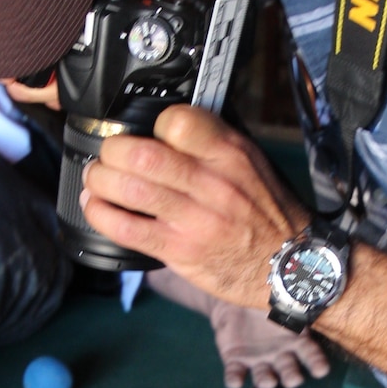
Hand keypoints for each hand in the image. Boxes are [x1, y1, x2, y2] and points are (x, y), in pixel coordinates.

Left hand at [80, 106, 308, 308]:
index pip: (176, 121)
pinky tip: (96, 206)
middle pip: (142, 155)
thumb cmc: (267, 213)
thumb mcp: (252, 163)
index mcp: (230, 155)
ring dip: (100, 180)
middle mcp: (212, 185)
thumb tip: (166, 125)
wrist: (291, 265)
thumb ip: (212, 142)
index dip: (153, 123)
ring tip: (97, 178)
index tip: (147, 132)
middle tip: (108, 154)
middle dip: (112, 150)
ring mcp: (195, 220)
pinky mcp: (180, 251)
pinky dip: (101, 214)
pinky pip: (127, 229)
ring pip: (129, 189)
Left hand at [209, 300, 329, 387]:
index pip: (310, 355)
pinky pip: (235, 374)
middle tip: (294, 380)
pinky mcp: (236, 362)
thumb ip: (291, 298)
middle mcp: (279, 356)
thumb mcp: (281, 297)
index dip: (316, 363)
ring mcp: (258, 361)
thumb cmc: (266, 299)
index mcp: (295, 341)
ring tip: (268, 383)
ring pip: (264, 376)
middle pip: (288, 370)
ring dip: (266, 381)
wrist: (236, 300)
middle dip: (291, 377)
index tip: (321, 370)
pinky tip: (235, 383)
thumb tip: (306, 282)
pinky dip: (234, 379)